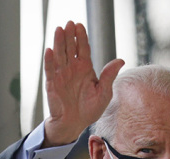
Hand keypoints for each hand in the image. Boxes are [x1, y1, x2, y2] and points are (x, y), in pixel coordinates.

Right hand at [42, 21, 124, 147]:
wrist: (74, 124)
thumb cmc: (89, 110)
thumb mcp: (104, 93)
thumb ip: (109, 76)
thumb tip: (121, 60)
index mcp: (85, 69)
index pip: (83, 49)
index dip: (81, 37)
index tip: (80, 26)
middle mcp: (73, 69)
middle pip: (71, 48)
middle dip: (70, 35)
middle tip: (69, 23)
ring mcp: (62, 75)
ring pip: (60, 55)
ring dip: (59, 42)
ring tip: (59, 29)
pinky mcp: (52, 84)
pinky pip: (50, 70)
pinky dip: (49, 60)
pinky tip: (49, 50)